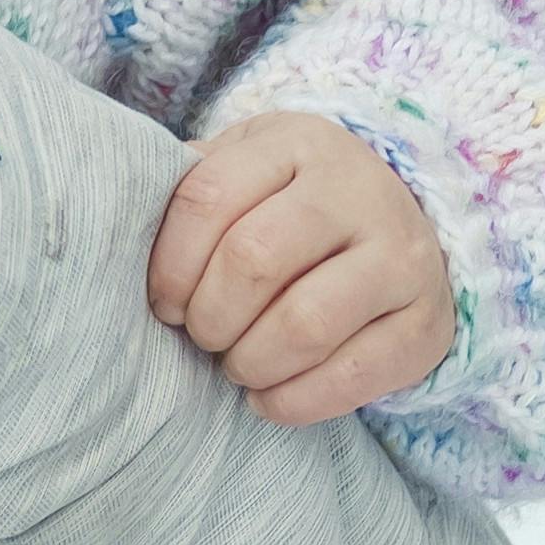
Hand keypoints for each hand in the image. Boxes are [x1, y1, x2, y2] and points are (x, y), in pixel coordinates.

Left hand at [148, 112, 453, 424]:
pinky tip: (269, 397)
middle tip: (202, 335)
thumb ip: (188, 196)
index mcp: (296, 144)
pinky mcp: (428, 323)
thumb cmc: (288, 209)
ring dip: (250, 362)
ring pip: (304, 323)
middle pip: (253, 260)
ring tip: (236, 365)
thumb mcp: (243, 175)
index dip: (169, 265)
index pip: (208, 197)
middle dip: (209, 317)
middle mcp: (359, 190)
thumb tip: (115, 239)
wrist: (400, 229)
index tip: (163, 302)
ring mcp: (404, 255)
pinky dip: (293, 401)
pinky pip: (353, 375)